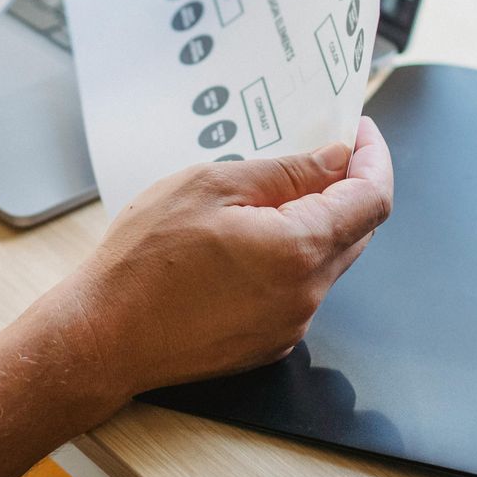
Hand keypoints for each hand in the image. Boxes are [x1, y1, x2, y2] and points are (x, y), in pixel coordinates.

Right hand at [66, 117, 393, 397]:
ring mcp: (289, 324)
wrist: (101, 337)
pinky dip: (292, 257)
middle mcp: (306, 294)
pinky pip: (299, 289)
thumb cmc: (144, 261)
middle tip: (319, 151)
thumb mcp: (212, 186)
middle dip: (348, 186)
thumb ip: (286, 172)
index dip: (374, 158)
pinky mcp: (269, 342)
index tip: (361, 133)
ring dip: (316, 222)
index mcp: (300, 250)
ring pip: (327, 261)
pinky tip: (249, 239)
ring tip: (269, 193)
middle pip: (357, 230)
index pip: (372, 199)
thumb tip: (335, 159)